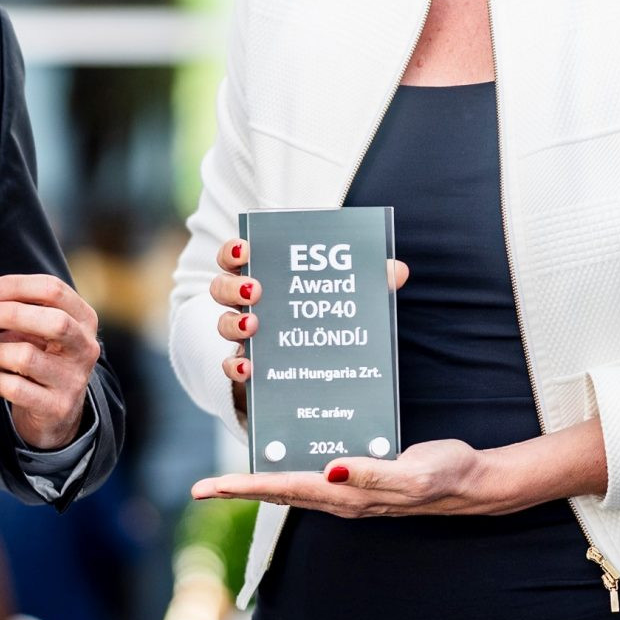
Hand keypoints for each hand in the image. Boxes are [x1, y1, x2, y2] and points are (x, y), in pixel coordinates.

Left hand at [0, 266, 100, 451]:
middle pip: (54, 321)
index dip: (16, 285)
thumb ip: (2, 297)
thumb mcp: (29, 326)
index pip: (54, 289)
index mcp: (83, 318)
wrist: (56, 412)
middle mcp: (85, 346)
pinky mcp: (57, 406)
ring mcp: (73, 379)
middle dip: (12, 314)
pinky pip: (16, 389)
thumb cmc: (39, 356)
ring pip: (28, 357)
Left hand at [189, 437, 503, 515]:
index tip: (208, 489)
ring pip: (293, 485)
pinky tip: (282, 451)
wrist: (472, 482)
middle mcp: (342, 497)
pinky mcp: (358, 478)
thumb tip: (329, 471)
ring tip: (227, 476)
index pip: (285, 489)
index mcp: (349, 496)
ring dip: (260, 481)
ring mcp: (349, 490)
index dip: (243, 488)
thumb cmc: (445, 476)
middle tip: (200, 489)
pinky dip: (291, 465)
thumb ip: (373, 475)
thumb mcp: (414, 473)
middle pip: (278, 492)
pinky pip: (315, 473)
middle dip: (238, 490)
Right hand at [208, 237, 409, 420]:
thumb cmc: (326, 314)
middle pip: (221, 287)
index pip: (236, 255)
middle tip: (255, 290)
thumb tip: (398, 271)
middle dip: (233, 286)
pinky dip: (235, 367)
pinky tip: (250, 369)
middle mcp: (246, 302)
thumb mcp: (347, 296)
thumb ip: (369, 281)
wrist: (317, 365)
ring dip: (233, 324)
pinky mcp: (248, 365)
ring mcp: (244, 335)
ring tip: (254, 326)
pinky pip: (230, 366)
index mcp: (265, 274)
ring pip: (222, 324)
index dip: (233, 250)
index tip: (246, 250)